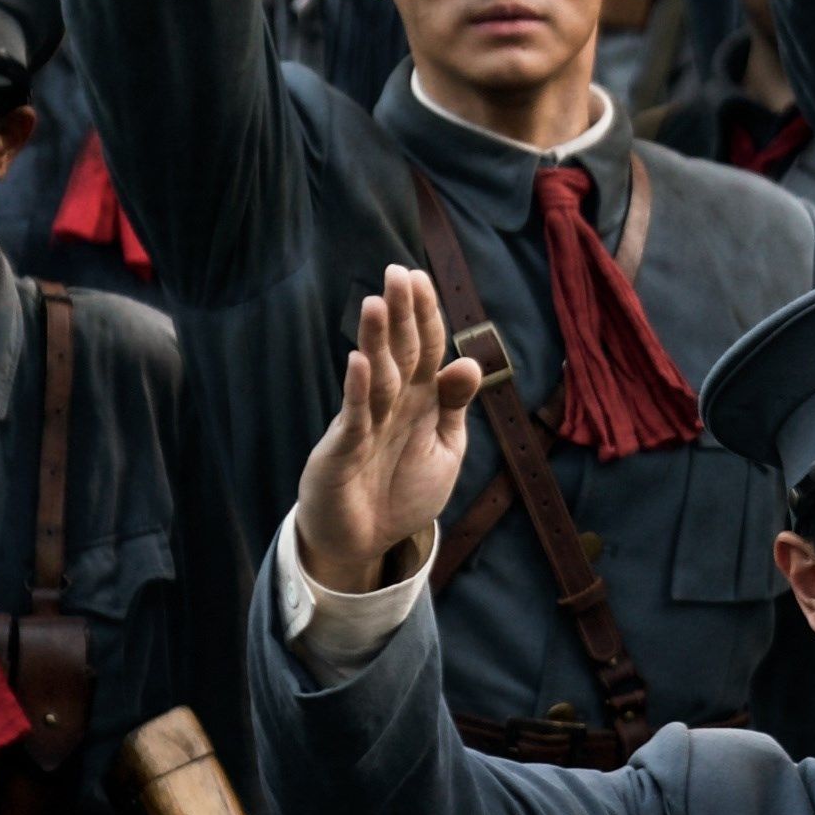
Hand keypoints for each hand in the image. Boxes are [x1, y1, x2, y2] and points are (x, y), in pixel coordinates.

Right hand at [298, 267, 483, 595]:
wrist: (365, 541)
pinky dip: (358, 391)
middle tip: (398, 273)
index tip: (422, 278)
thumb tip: (470, 361)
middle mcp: (390, 403)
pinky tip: (360, 363)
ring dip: (376, 342)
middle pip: (397, 351)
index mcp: (418, 399)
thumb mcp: (443, 449)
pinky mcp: (344, 451)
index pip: (424, 348)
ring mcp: (364, 423)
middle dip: (399, 314)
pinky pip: (354, 417)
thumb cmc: (403, 491)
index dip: (425, 315)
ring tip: (376, 303)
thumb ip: (454, 406)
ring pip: (375, 376)